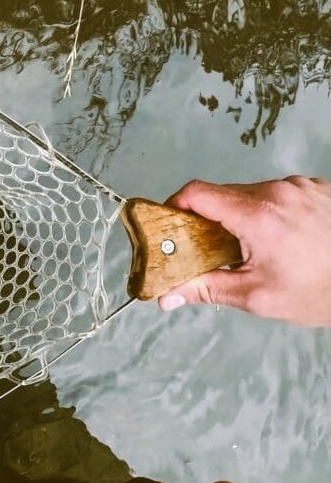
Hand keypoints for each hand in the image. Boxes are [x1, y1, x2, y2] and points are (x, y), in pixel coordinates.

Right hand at [157, 176, 330, 326]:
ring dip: (244, 216)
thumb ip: (206, 289)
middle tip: (210, 247)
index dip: (176, 205)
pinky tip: (284, 239)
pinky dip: (273, 212)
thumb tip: (168, 296)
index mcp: (257, 215)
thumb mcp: (256, 296)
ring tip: (255, 248)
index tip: (170, 222)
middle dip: (211, 219)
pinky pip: (282, 194)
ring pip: (255, 194)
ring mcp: (303, 187)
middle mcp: (279, 192)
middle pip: (225, 194)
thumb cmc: (320, 291)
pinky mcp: (320, 188)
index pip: (198, 193)